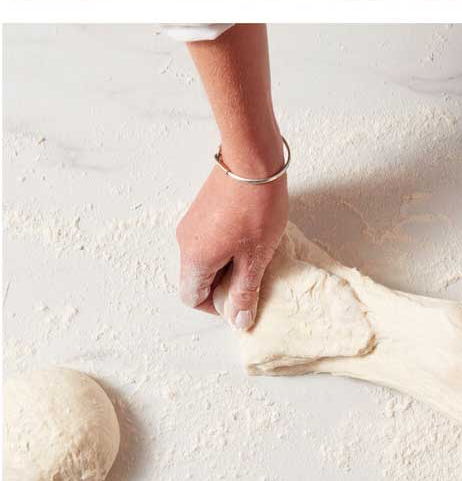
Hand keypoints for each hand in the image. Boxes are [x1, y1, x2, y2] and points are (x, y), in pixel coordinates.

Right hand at [176, 161, 287, 328]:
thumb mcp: (256, 256)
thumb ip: (244, 291)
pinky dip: (226, 245)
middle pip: (197, 277)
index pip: (192, 298)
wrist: (253, 159)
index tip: (242, 297)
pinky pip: (208, 238)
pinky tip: (251, 233)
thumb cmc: (257, 208)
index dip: (217, 305)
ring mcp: (191, 222)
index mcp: (194, 259)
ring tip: (256, 250)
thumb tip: (238, 321)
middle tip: (254, 272)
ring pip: (204, 257)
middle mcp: (185, 242)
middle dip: (224, 283)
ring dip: (227, 262)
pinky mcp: (201, 208)